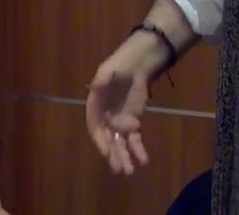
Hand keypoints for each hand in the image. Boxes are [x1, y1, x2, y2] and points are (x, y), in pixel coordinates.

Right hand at [85, 57, 150, 174]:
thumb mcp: (107, 71)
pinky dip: (138, 150)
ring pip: (120, 144)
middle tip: (119, 169)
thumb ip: (102, 79)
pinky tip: (143, 160)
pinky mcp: (133, 124)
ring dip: (124, 157)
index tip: (106, 151)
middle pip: (108, 140)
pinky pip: (135, 140)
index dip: (100, 141)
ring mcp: (119, 124)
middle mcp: (105, 119)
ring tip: (129, 171)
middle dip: (113, 155)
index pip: (95, 128)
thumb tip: (98, 85)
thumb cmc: (118, 67)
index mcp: (95, 108)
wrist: (134, 67)